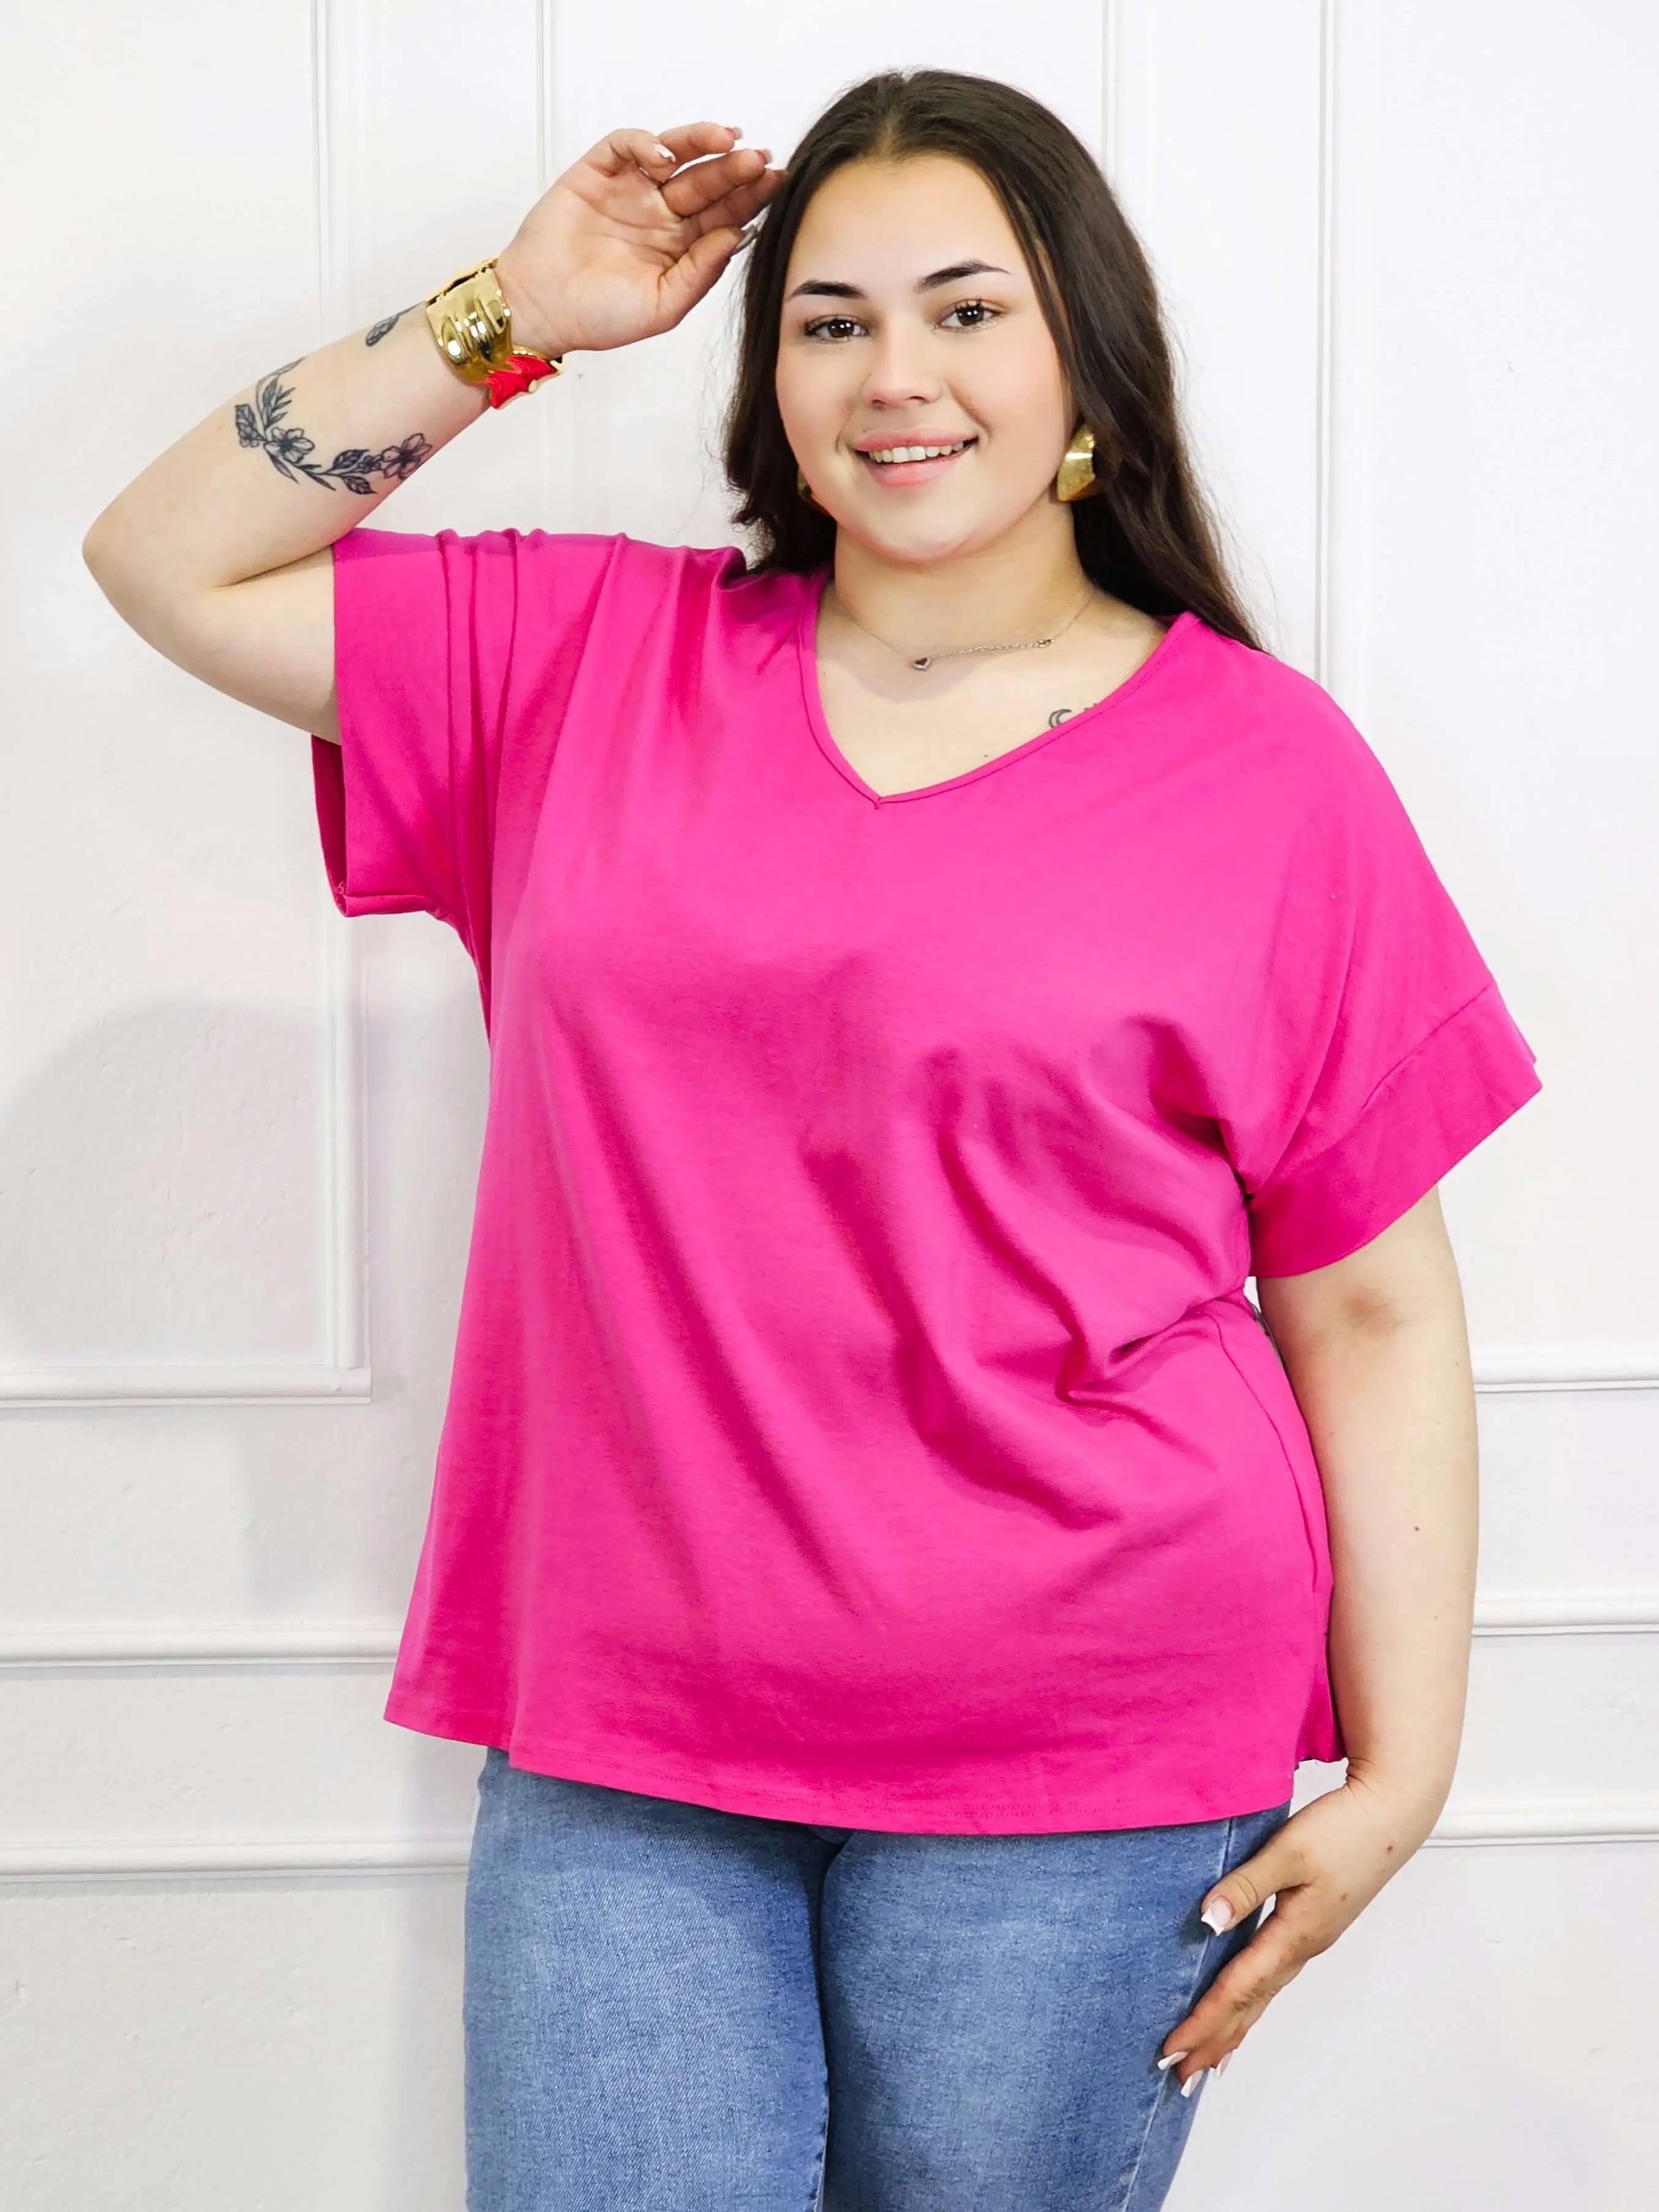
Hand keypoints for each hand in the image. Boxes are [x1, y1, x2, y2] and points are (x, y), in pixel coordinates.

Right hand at [492, 120, 782, 358]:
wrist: (541, 310)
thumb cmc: (598, 317)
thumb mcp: (663, 306)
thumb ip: (700, 273)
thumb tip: (736, 236)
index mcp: (681, 246)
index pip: (724, 213)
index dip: (750, 196)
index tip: (775, 182)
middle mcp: (661, 214)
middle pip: (707, 181)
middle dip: (734, 167)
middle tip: (758, 158)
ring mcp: (631, 190)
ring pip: (675, 153)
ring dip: (702, 142)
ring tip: (726, 139)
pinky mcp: (598, 172)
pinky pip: (627, 144)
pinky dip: (647, 142)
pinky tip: (664, 156)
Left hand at [1157, 1768, 1443, 2092]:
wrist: (1392, 1813)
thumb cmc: (1344, 1829)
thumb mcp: (1288, 1851)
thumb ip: (1247, 1885)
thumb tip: (1207, 1921)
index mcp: (1294, 1934)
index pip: (1237, 1989)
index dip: (1203, 2022)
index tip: (1172, 2051)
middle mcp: (1302, 1946)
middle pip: (1251, 2005)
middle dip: (1215, 2042)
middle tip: (1181, 2075)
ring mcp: (1310, 1938)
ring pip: (1263, 1994)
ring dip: (1233, 2027)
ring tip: (1208, 2057)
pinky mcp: (1313, 1924)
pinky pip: (1274, 1976)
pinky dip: (1253, 2000)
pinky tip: (1246, 2003)